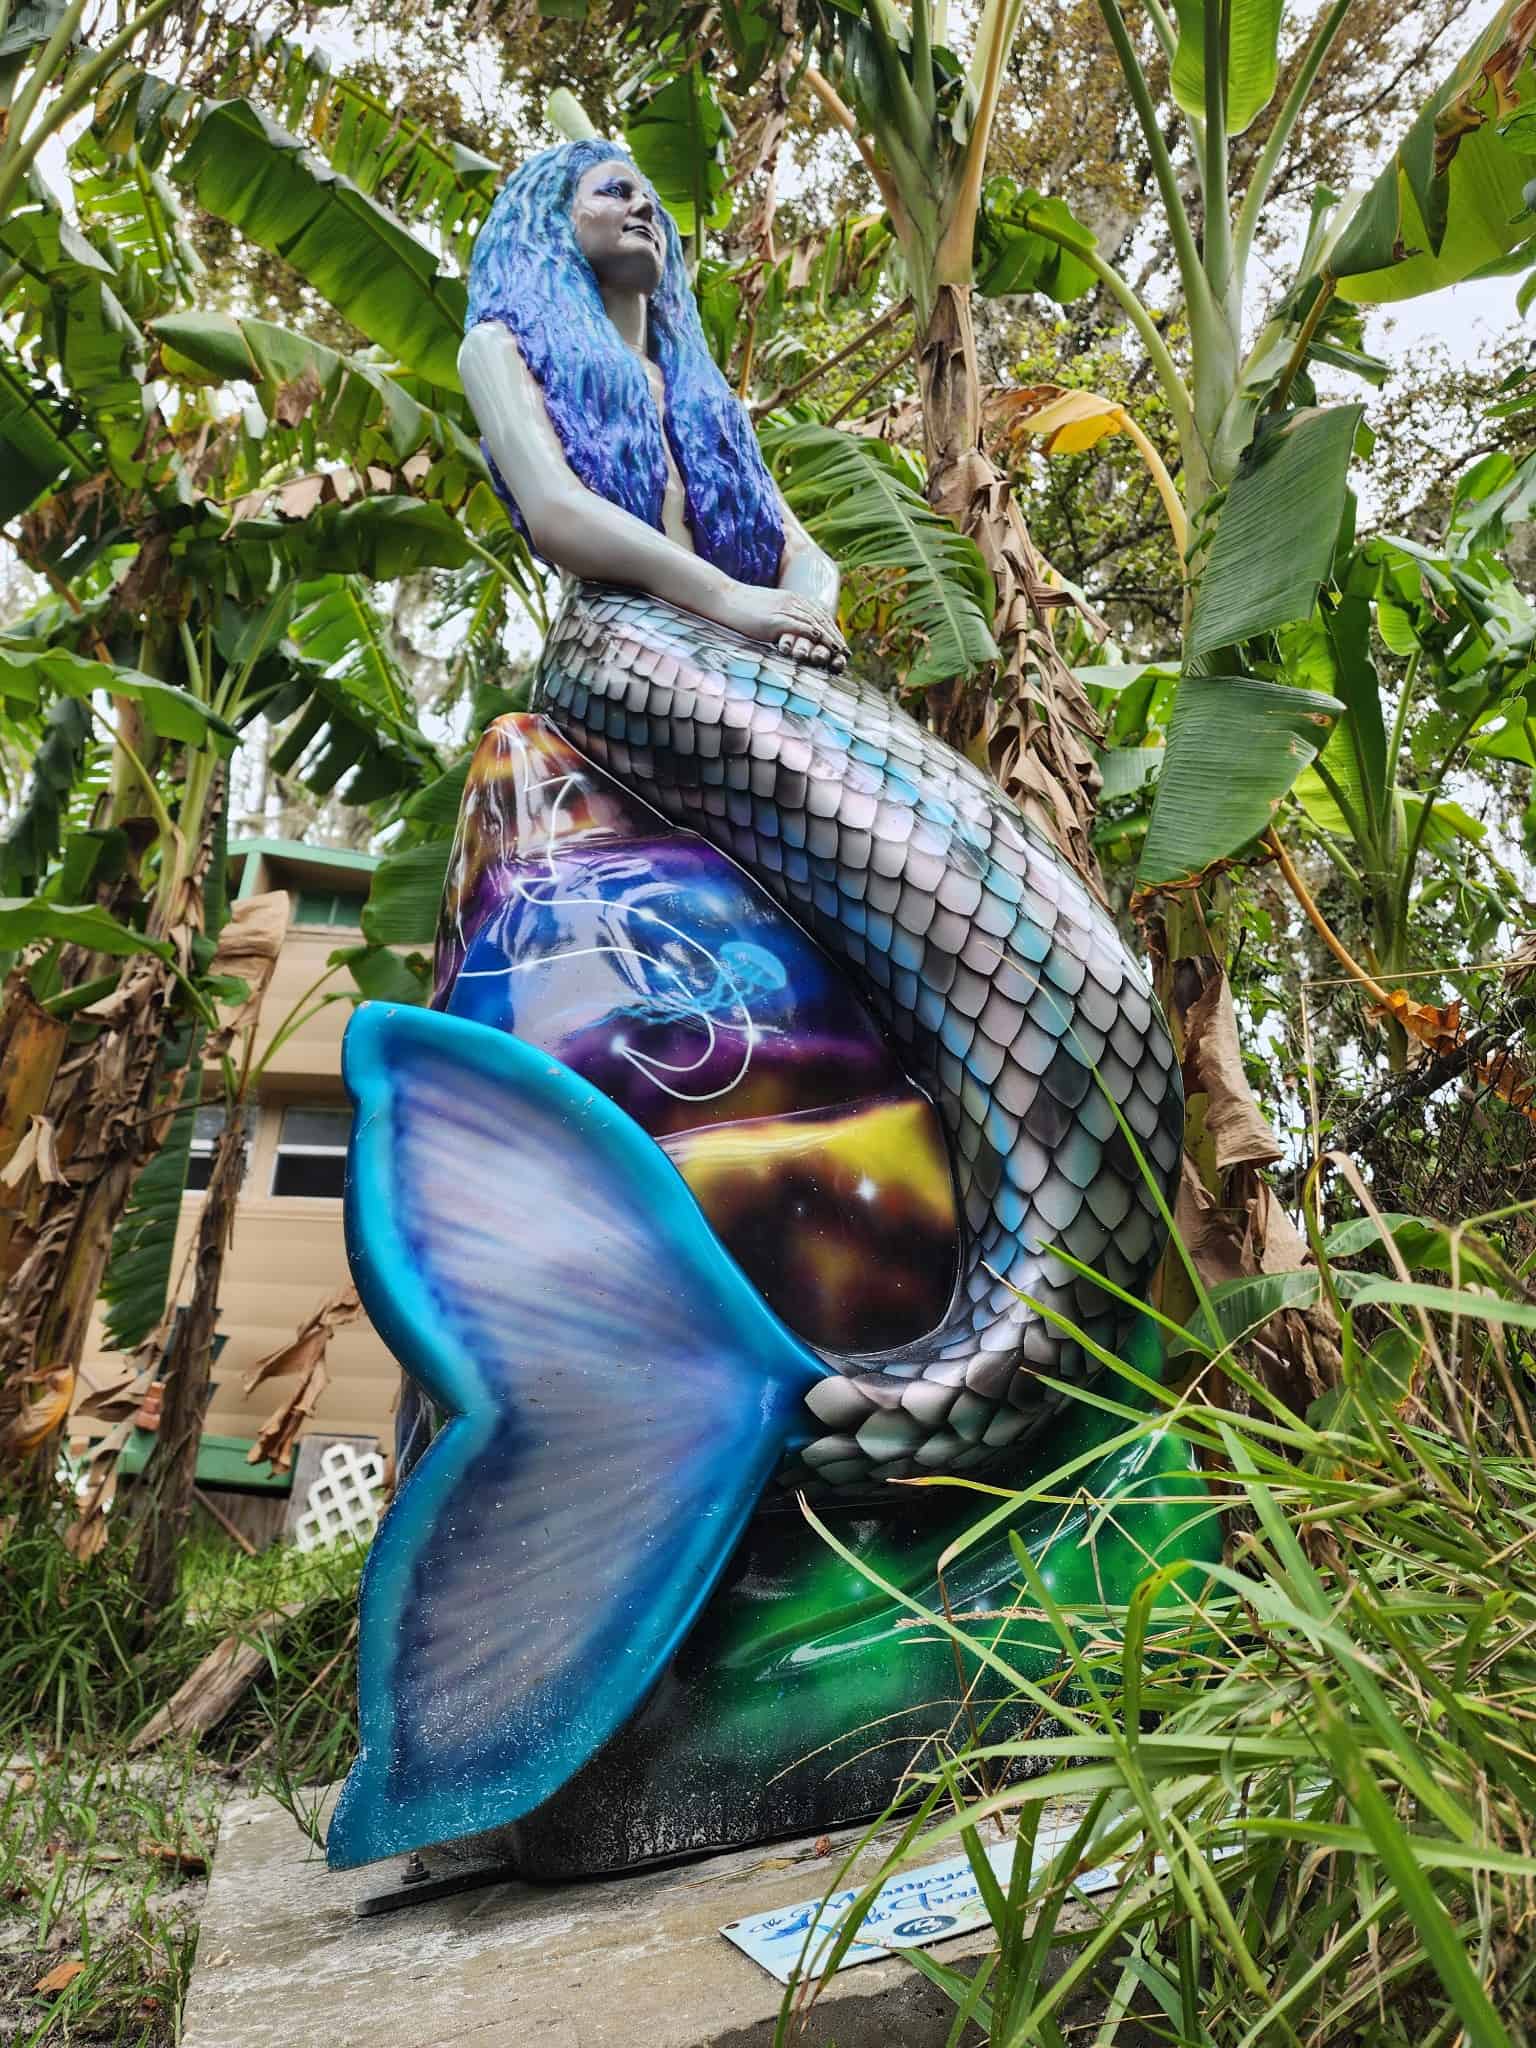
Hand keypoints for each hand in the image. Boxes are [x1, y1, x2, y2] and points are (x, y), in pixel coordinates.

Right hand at [714, 583, 847, 670]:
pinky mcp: (775, 619)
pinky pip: (798, 626)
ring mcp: (784, 609)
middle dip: (835, 636)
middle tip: (845, 652)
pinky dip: (812, 635)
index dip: (832, 629)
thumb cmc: (741, 608)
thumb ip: (780, 618)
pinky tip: (820, 642)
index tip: (840, 644)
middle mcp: (792, 602)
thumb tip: (787, 633)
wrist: (724, 598)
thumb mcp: (766, 611)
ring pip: (814, 623)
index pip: (818, 614)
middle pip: (821, 619)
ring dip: (829, 638)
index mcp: (791, 599)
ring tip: (839, 652)